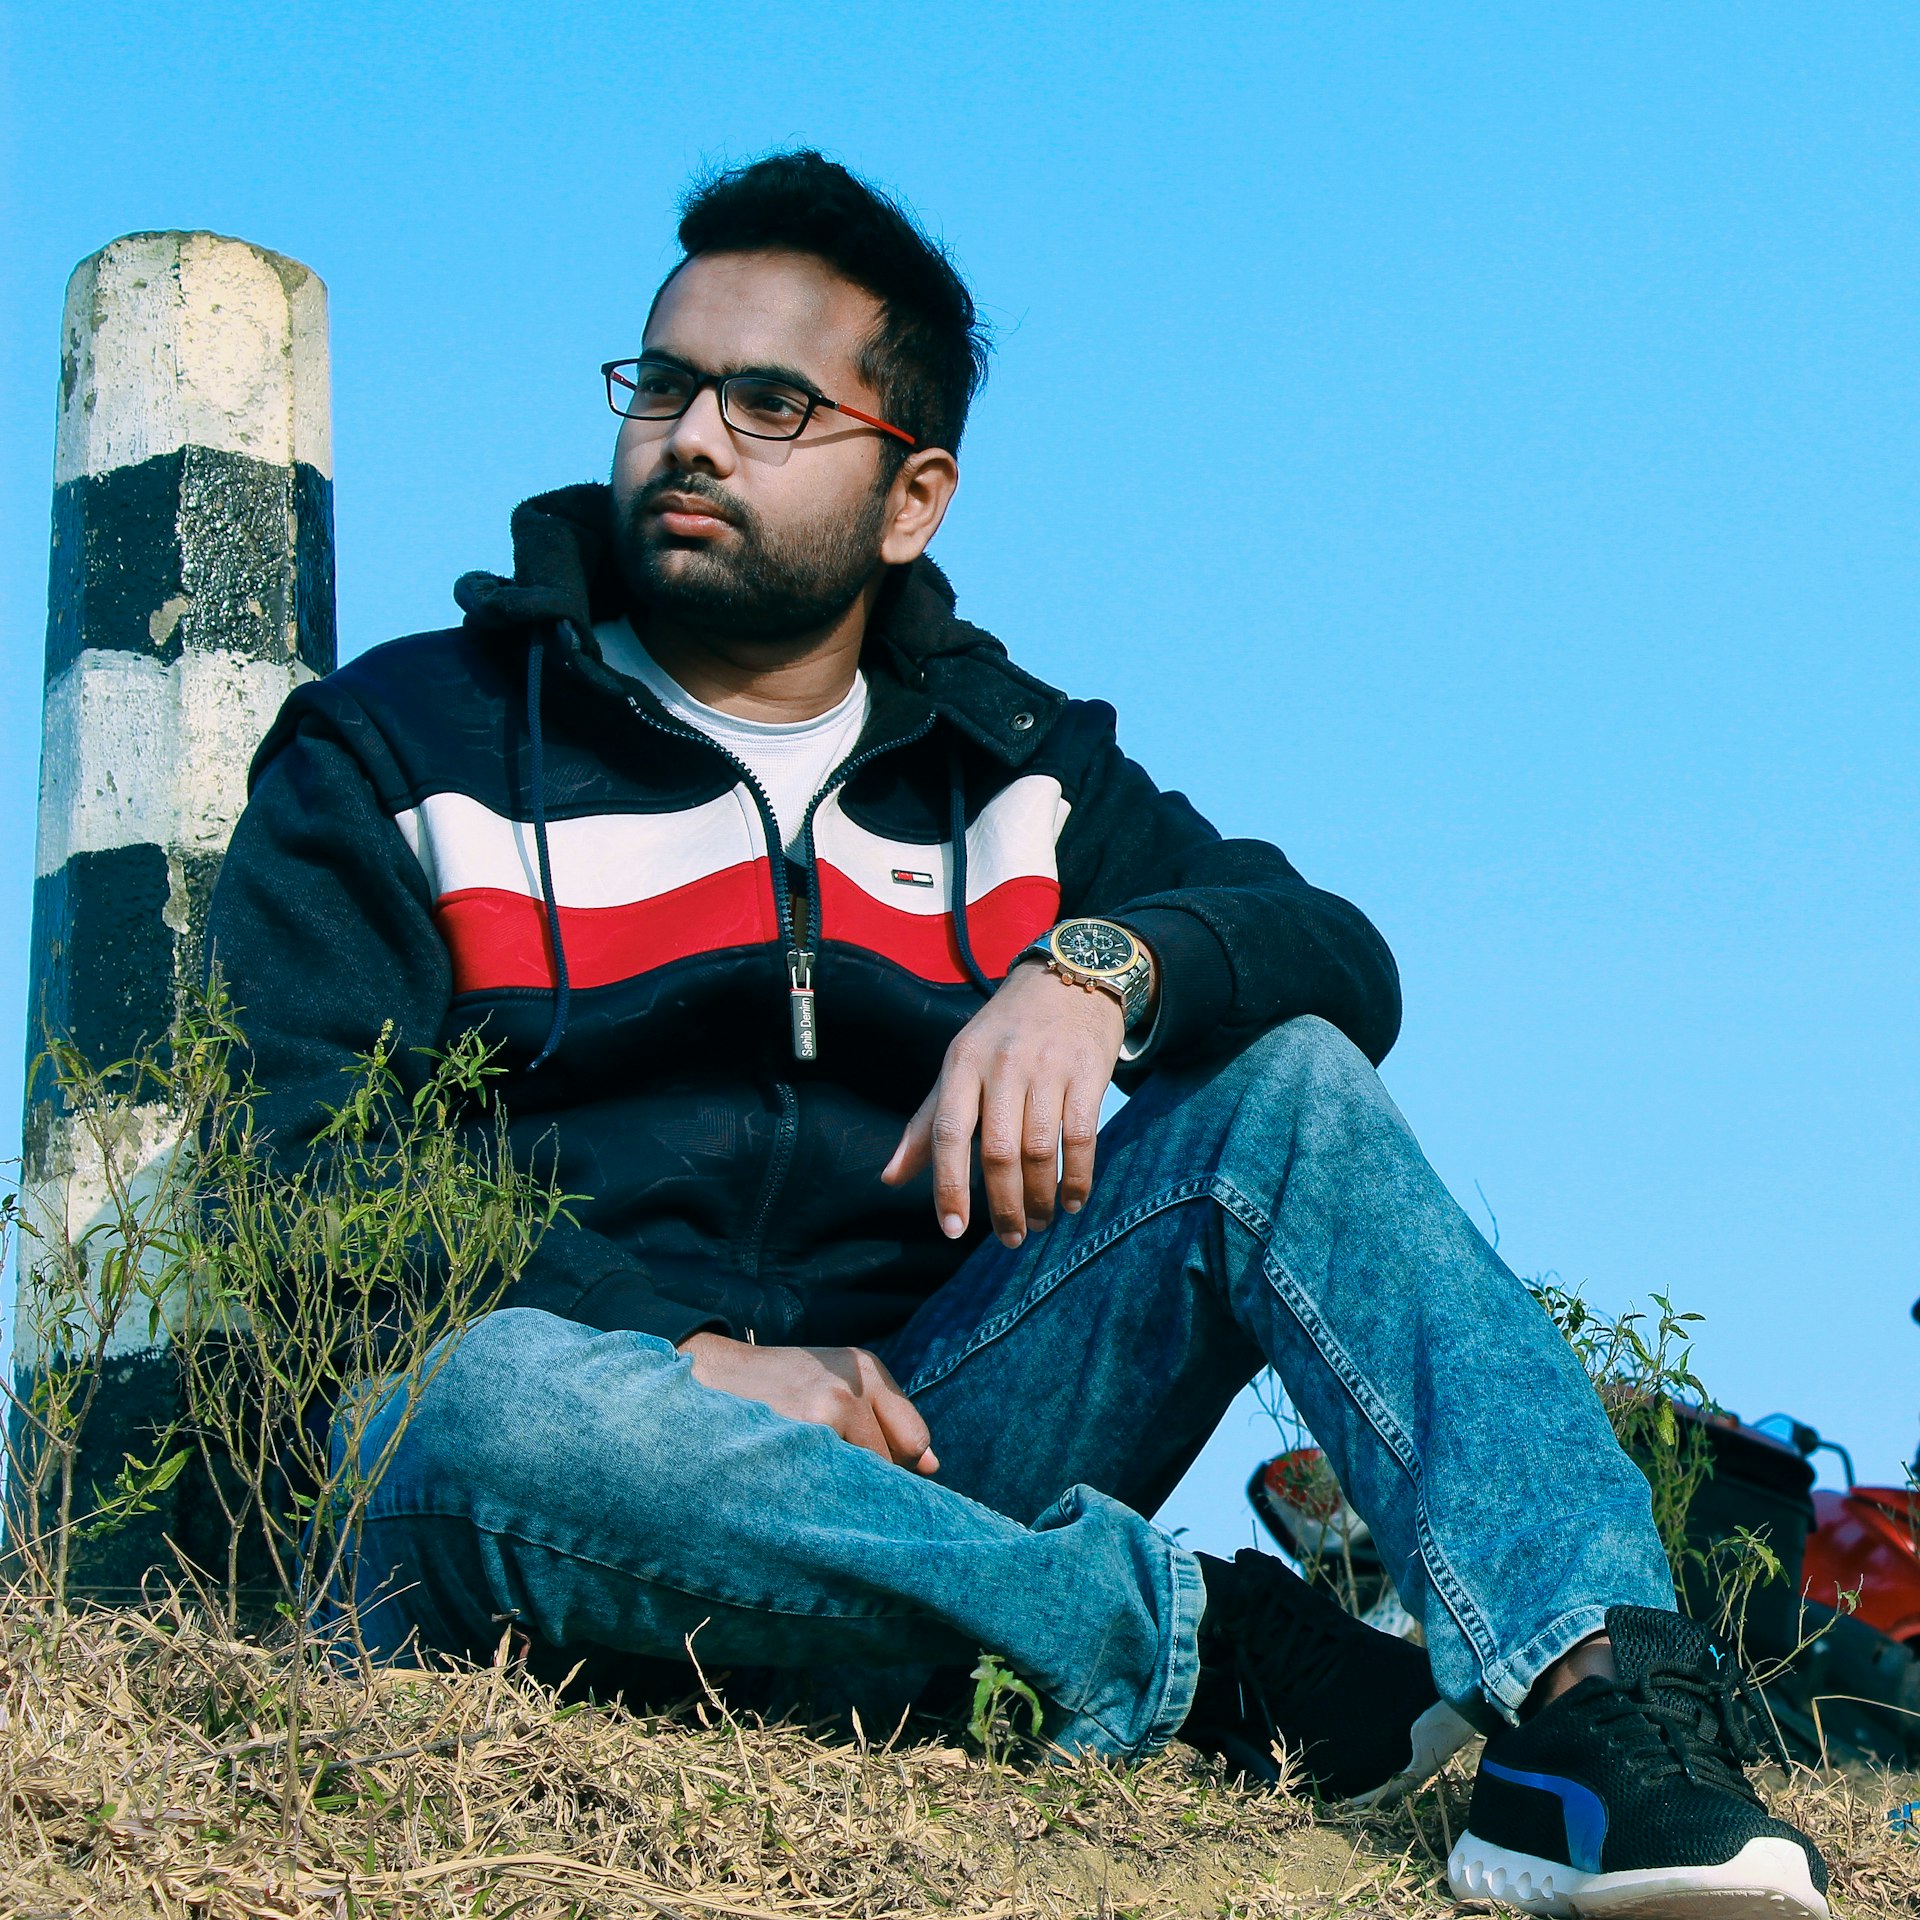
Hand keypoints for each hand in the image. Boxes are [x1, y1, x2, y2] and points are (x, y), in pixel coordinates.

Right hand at [679, 1333, 938, 1473]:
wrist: (701, 1372)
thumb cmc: (774, 1387)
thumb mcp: (832, 1383)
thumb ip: (886, 1421)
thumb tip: (933, 1467)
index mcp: (865, 1367)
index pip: (914, 1439)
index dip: (897, 1468)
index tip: (874, 1483)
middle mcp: (851, 1383)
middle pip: (890, 1463)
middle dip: (867, 1483)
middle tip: (823, 1477)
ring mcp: (825, 1409)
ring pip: (861, 1478)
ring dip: (839, 1491)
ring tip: (800, 1475)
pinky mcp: (800, 1434)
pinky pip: (829, 1486)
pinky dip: (815, 1494)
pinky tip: (789, 1484)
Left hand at [881, 960, 1124, 1247]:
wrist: (1070, 977)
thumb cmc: (1004, 1031)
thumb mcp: (959, 1064)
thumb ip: (927, 1123)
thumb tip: (890, 1178)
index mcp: (962, 1063)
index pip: (949, 1133)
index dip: (948, 1186)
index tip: (953, 1230)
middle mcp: (1002, 1065)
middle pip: (999, 1151)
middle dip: (1004, 1205)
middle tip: (1011, 1238)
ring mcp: (1047, 1068)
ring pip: (1041, 1150)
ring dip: (1041, 1197)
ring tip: (1040, 1221)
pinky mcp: (1088, 1072)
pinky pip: (1081, 1137)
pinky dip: (1078, 1178)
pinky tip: (1073, 1201)